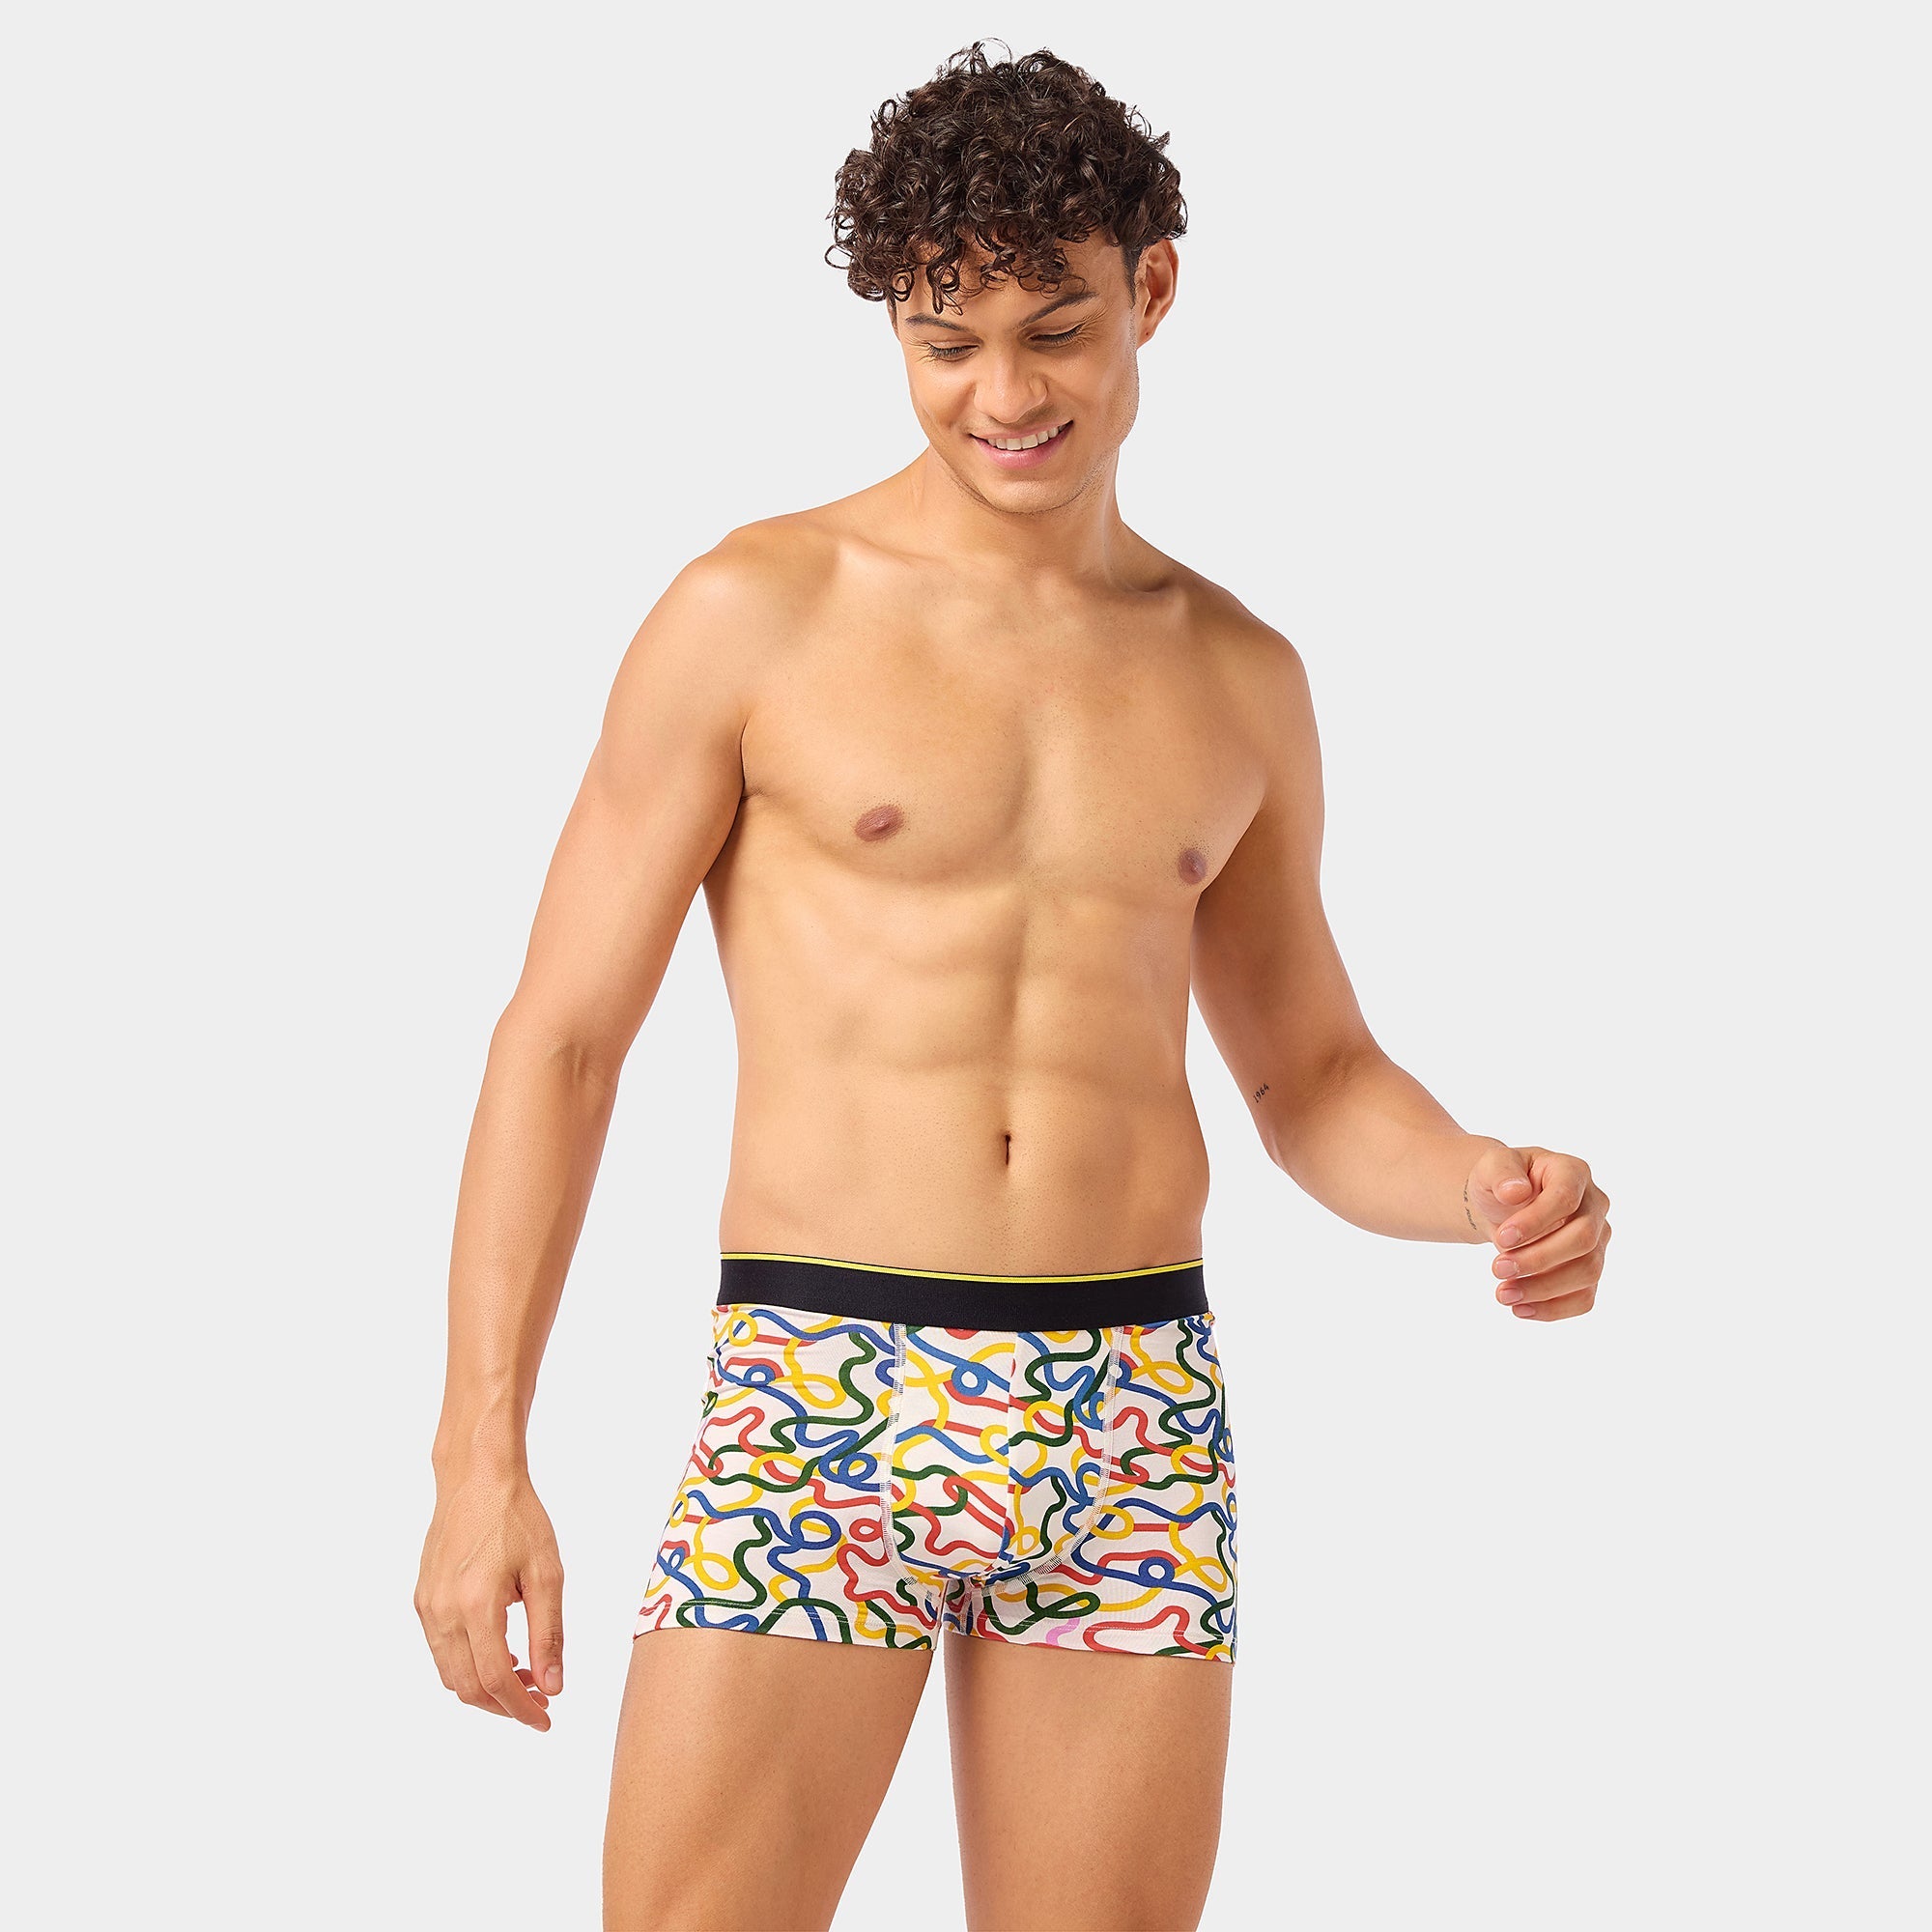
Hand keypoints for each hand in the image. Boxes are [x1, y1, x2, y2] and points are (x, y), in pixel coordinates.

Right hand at [415, 1461, 564, 1730]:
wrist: (477, 1478)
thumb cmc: (517, 1518)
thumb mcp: (547, 1573)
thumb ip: (549, 1634)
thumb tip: (553, 1686)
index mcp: (476, 1606)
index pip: (496, 1681)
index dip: (521, 1709)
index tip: (546, 1719)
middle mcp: (443, 1612)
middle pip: (467, 1687)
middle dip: (504, 1705)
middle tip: (540, 1701)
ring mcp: (428, 1606)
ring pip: (450, 1673)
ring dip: (485, 1687)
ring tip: (524, 1678)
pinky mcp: (423, 1598)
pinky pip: (441, 1649)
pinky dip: (468, 1664)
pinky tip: (499, 1652)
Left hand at [1464, 1144, 1610, 1321]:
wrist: (1501, 1208)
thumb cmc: (1499, 1183)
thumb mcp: (1490, 1166)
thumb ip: (1500, 1172)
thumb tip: (1516, 1192)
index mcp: (1573, 1172)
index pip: (1566, 1198)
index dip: (1536, 1221)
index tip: (1501, 1238)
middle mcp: (1594, 1206)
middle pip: (1583, 1239)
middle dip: (1539, 1259)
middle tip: (1497, 1269)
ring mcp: (1597, 1240)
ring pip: (1588, 1272)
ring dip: (1544, 1288)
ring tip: (1503, 1294)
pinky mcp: (1589, 1269)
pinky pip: (1584, 1297)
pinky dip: (1553, 1309)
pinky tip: (1520, 1309)